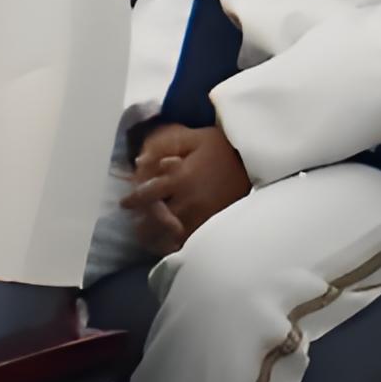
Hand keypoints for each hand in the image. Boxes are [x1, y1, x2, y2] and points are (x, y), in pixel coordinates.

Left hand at [121, 121, 251, 245]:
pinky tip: (170, 244)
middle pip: (154, 221)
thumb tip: (140, 161)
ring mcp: (201, 216)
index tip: (124, 204)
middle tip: (136, 224)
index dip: (132, 201)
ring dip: (156, 237)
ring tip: (149, 238)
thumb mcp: (194, 137)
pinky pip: (188, 242)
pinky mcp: (213, 225)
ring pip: (168, 236)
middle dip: (142, 223)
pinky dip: (176, 244)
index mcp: (180, 177)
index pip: (147, 194)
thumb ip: (166, 145)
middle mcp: (187, 200)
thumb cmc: (222, 147)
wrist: (256, 160)